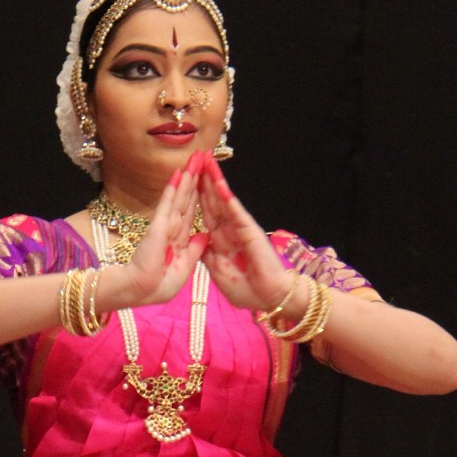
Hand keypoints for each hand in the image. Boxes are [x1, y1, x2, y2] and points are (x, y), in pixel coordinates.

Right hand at [96, 160, 209, 311]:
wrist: (140, 292)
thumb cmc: (158, 287)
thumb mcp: (183, 270)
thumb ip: (194, 252)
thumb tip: (204, 235)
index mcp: (179, 240)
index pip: (191, 212)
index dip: (199, 194)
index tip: (206, 178)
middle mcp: (173, 229)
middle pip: (187, 199)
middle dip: (195, 178)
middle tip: (202, 156)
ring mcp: (165, 226)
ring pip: (179, 197)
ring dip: (187, 177)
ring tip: (194, 157)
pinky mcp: (158, 226)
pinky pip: (167, 204)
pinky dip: (173, 189)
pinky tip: (178, 173)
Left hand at [196, 157, 294, 314]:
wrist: (270, 298)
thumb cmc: (248, 290)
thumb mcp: (219, 274)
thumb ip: (208, 256)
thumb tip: (197, 242)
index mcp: (221, 241)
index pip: (205, 213)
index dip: (196, 196)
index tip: (185, 179)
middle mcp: (230, 230)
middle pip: (213, 201)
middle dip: (204, 180)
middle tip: (196, 158)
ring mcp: (240, 228)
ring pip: (223, 201)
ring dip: (215, 181)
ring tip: (206, 161)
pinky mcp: (250, 231)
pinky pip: (236, 211)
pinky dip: (227, 198)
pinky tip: (219, 184)